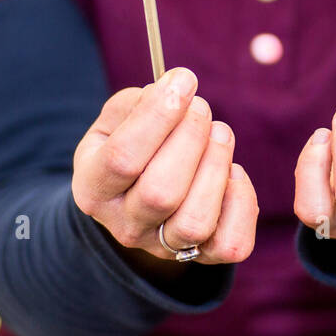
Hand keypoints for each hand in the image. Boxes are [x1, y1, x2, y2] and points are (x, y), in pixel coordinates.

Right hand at [72, 67, 257, 267]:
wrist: (136, 199)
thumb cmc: (129, 146)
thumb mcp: (116, 121)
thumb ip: (139, 103)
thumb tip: (176, 90)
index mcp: (93, 189)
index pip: (122, 157)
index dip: (158, 115)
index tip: (184, 79)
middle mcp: (125, 225)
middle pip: (161, 192)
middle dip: (191, 138)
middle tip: (202, 107)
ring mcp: (163, 247)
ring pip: (195, 221)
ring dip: (216, 167)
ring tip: (220, 135)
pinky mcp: (203, 256)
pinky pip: (231, 244)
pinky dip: (241, 203)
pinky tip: (232, 174)